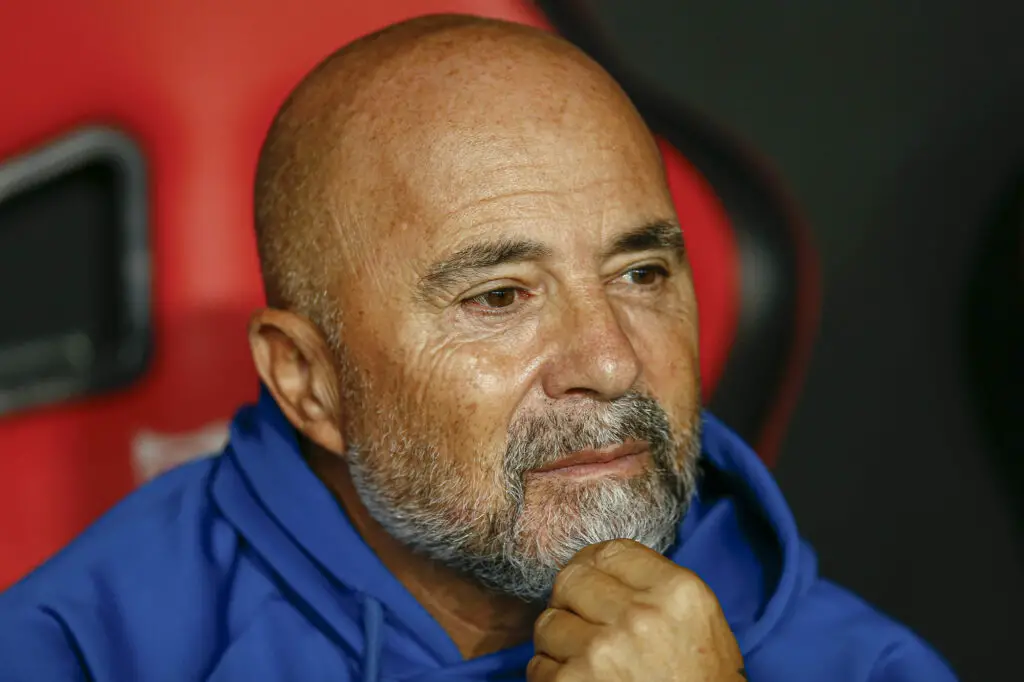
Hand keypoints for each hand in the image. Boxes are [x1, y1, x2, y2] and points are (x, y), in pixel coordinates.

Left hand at [528, 539, 744, 680]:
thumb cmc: (704, 681)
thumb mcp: (700, 620)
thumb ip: (655, 587)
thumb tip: (601, 568)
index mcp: (675, 592)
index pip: (611, 552)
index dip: (593, 564)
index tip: (588, 578)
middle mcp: (638, 616)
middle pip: (571, 579)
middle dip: (569, 599)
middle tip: (579, 620)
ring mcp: (602, 652)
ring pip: (548, 623)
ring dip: (558, 640)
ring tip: (581, 658)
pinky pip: (539, 666)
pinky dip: (551, 675)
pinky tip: (577, 681)